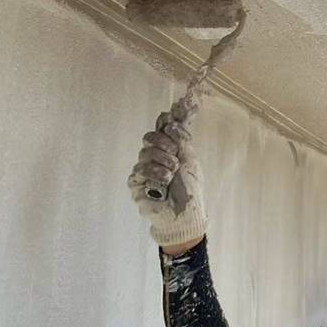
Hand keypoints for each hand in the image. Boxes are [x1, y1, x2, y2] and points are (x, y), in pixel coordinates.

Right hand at [128, 109, 206, 250]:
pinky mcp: (136, 182)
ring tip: (172, 172)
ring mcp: (143, 169)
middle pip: (150, 138)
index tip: (173, 114)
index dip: (165, 122)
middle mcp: (154, 157)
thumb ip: (181, 139)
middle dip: (164, 143)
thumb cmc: (190, 188)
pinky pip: (140, 168)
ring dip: (163, 160)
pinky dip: (154, 172)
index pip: (161, 130)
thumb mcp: (190, 159)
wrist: (186, 212)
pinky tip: (164, 181)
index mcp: (168, 150)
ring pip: (145, 152)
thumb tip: (172, 119)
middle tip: (174, 153)